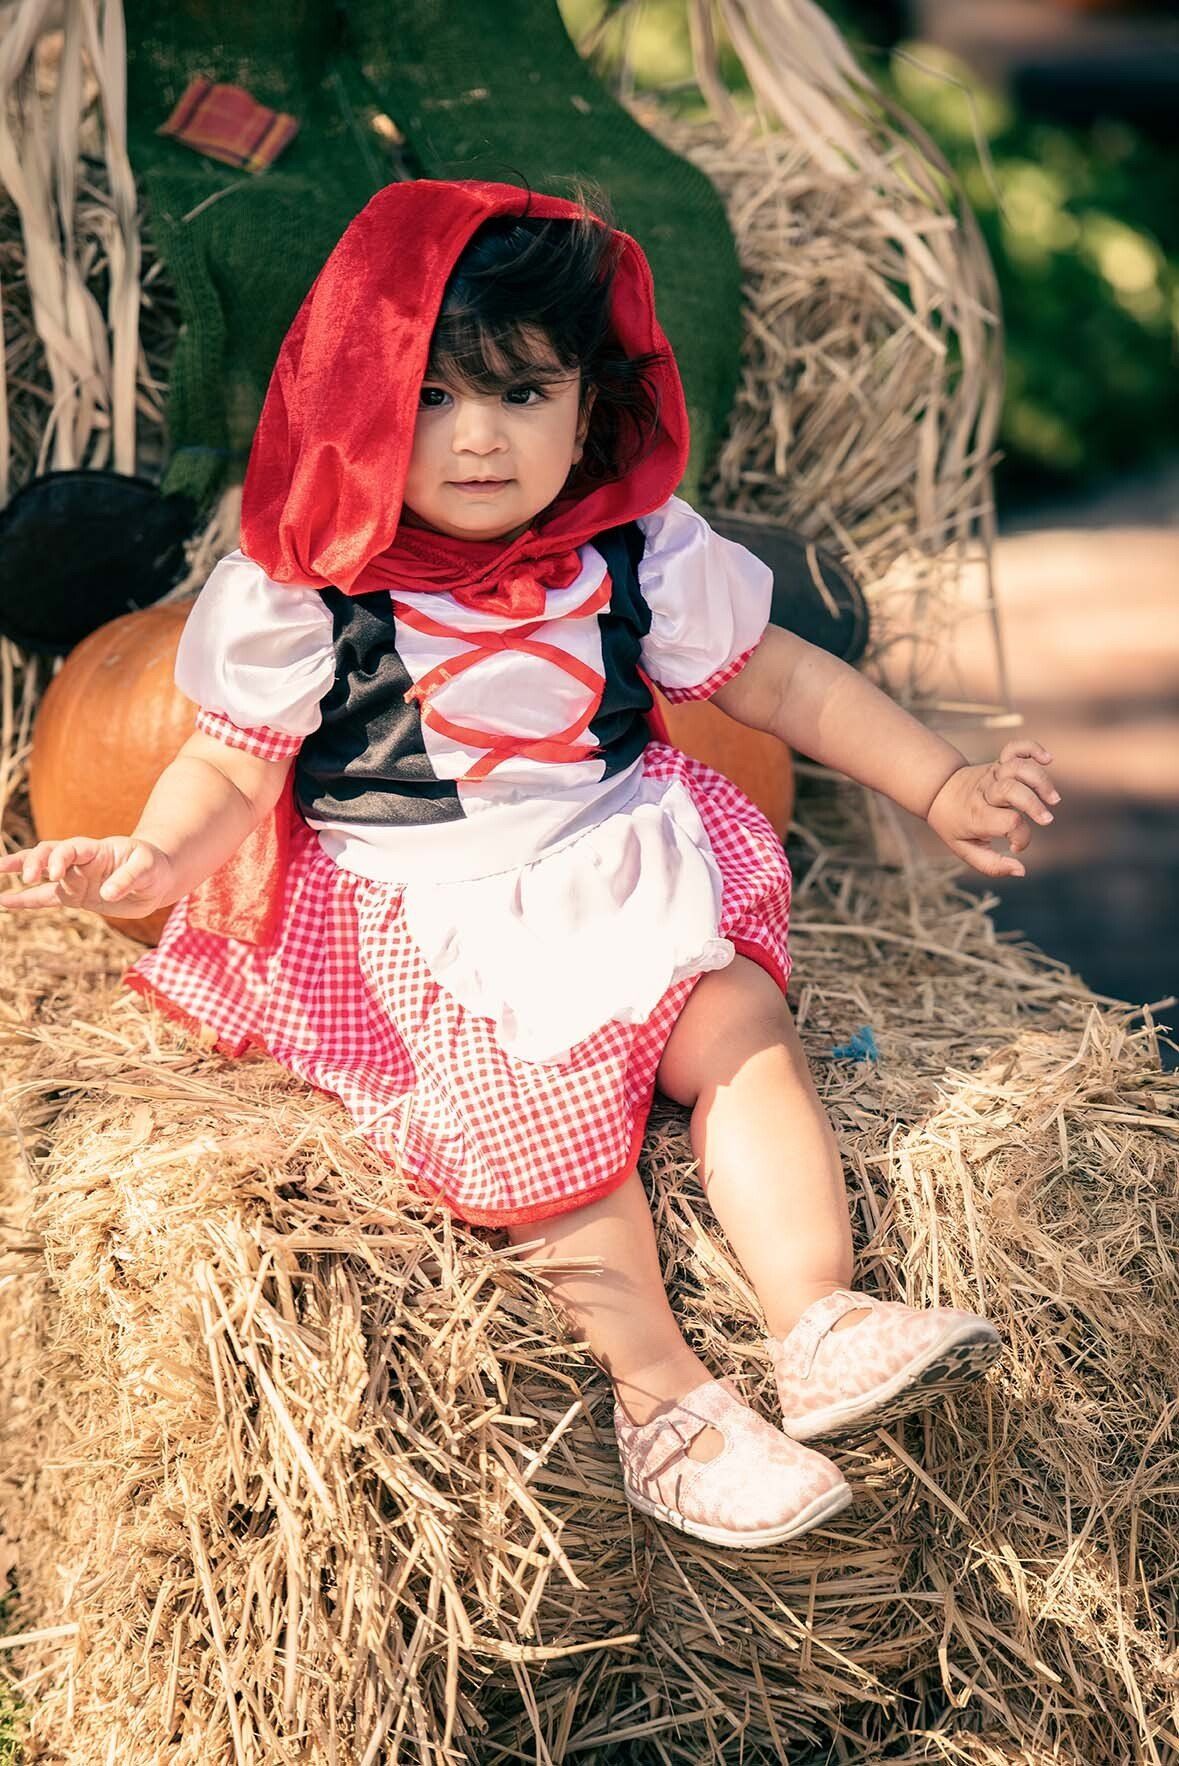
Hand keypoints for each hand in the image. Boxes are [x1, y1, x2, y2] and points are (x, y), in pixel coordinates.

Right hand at [0, 835, 176, 917]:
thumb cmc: (153, 867)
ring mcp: (75, 879)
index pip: (71, 849)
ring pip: (42, 872)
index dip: (60, 859)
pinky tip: (5, 901)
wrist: (157, 879)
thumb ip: (128, 878)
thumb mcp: (148, 869)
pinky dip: (26, 900)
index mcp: (96, 850)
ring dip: (22, 870)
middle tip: (28, 876)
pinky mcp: (75, 897)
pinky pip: (46, 898)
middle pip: (50, 854)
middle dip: (35, 861)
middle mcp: (80, 862)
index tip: (56, 876)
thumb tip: (107, 894)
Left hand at [926, 740, 1059, 878]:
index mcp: (976, 815)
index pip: (1008, 822)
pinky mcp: (998, 762)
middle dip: (1033, 804)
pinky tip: (1047, 759)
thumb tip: (1022, 870)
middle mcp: (985, 792)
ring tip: (1054, 800)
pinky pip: (1015, 748)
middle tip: (1046, 820)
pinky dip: (1032, 748)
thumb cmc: (954, 825)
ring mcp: (992, 774)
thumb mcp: (965, 850)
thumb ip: (992, 865)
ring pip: (1018, 767)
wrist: (937, 792)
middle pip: (1011, 790)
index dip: (1021, 837)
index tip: (1016, 847)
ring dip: (1040, 780)